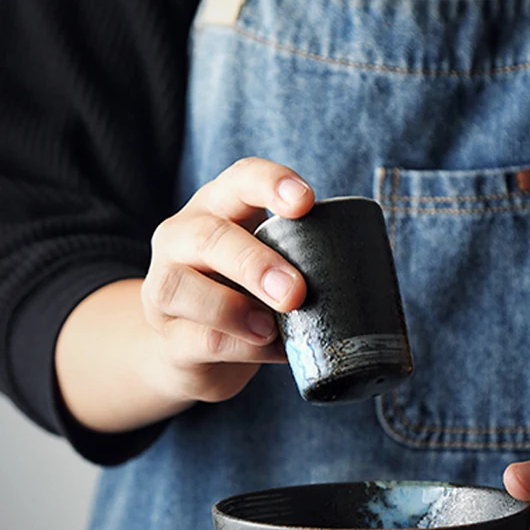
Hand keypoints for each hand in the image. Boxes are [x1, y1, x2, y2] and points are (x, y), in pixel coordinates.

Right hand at [141, 157, 313, 403]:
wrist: (188, 349)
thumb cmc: (242, 293)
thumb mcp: (266, 263)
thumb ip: (301, 260)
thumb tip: (366, 281)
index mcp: (217, 208)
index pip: (240, 179)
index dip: (271, 183)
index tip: (306, 203)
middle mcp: (181, 238)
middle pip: (209, 236)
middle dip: (254, 262)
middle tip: (294, 292)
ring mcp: (163, 287)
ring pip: (184, 288)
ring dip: (233, 310)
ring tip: (271, 329)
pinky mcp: (167, 336)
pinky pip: (198, 339)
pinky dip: (238, 347)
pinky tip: (268, 350)